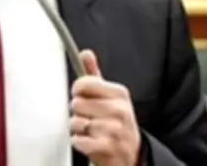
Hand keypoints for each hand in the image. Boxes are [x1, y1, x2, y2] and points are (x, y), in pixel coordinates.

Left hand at [70, 50, 141, 165]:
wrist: (131, 154)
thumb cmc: (116, 122)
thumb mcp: (110, 97)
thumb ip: (95, 77)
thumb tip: (85, 53)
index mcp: (120, 94)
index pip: (84, 83)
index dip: (77, 89)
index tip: (80, 94)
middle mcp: (120, 111)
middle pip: (77, 103)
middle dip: (78, 112)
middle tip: (90, 116)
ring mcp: (115, 130)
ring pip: (75, 122)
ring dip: (78, 129)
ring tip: (91, 130)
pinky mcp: (107, 148)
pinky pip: (77, 140)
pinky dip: (79, 142)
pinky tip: (90, 141)